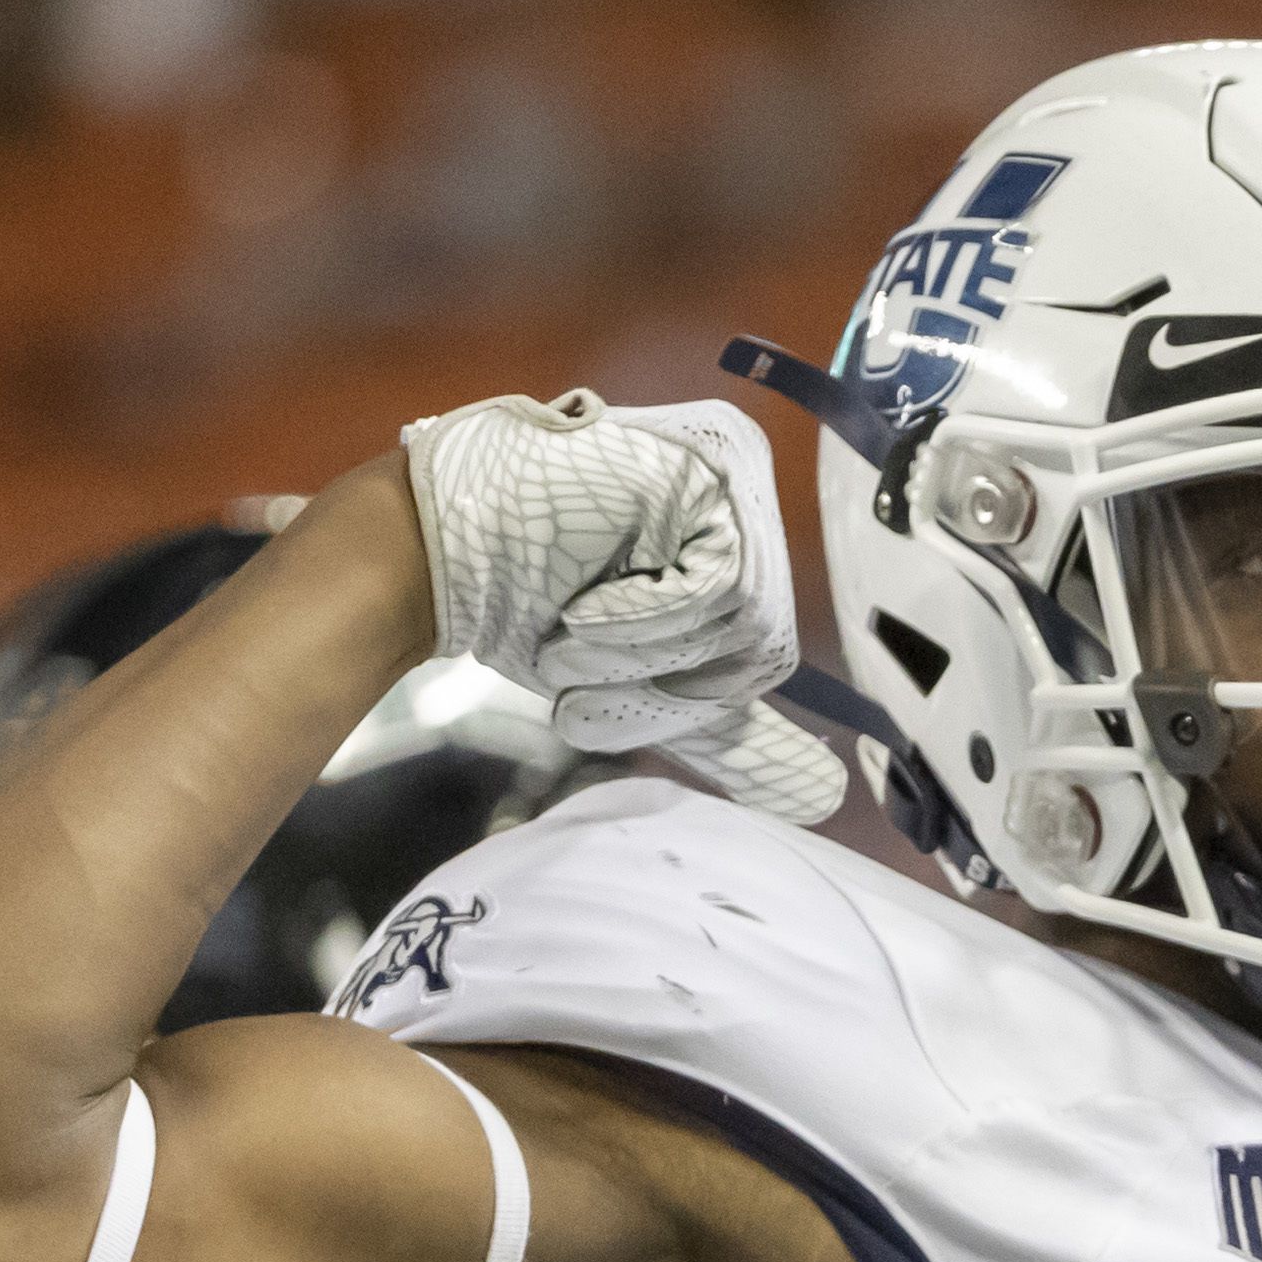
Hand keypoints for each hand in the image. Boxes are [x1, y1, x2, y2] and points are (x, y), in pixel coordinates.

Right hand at [396, 391, 838, 821]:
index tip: (600, 679)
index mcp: (748, 543)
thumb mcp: (647, 685)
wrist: (436, 562)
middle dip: (660, 676)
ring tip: (575, 616)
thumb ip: (732, 732)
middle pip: (761, 646)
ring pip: (742, 620)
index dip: (682, 695)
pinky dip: (641, 617)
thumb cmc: (531, 610)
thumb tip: (825, 798)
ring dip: (640, 649)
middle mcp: (751, 497)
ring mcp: (732, 473)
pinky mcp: (704, 462)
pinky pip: (717, 588)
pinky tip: (584, 597)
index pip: (763, 661)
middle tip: (583, 643)